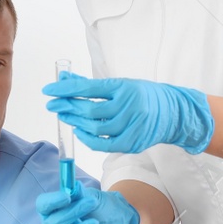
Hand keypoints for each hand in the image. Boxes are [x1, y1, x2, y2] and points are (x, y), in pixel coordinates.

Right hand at [36, 181, 140, 223]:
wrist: (116, 222)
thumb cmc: (99, 208)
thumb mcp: (92, 196)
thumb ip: (81, 193)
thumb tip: (73, 186)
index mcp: (52, 209)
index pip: (43, 205)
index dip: (52, 201)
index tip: (67, 196)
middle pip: (52, 223)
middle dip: (73, 212)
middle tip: (91, 203)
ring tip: (95, 223)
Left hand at [43, 73, 213, 153]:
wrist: (174, 113)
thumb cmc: (144, 96)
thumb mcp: (120, 84)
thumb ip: (90, 84)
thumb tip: (64, 79)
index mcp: (125, 87)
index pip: (89, 88)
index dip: (66, 89)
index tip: (49, 89)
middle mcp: (129, 106)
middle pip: (90, 109)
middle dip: (67, 106)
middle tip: (52, 104)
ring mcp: (132, 126)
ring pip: (95, 128)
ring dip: (75, 122)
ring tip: (65, 116)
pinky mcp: (132, 143)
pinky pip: (103, 144)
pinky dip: (88, 139)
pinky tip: (79, 130)